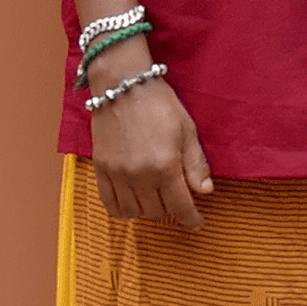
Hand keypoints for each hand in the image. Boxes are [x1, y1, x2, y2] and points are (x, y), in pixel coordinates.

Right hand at [87, 66, 211, 228]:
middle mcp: (139, 174)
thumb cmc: (159, 103)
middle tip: (177, 200)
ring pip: (134, 212)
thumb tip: (205, 191)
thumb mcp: (187, 130)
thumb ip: (196, 164)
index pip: (180, 207)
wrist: (122, 84)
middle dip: (171, 211)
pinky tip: (132, 204)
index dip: (191, 219)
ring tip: (156, 200)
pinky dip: (122, 210)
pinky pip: (109, 203)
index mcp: (165, 165)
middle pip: (157, 212)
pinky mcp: (101, 168)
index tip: (197, 221)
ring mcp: (117, 173)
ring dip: (148, 211)